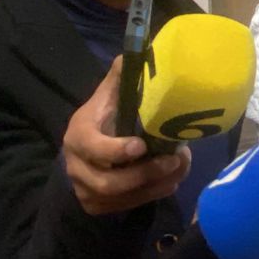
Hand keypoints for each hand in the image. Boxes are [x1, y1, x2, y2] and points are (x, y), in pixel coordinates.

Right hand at [64, 56, 190, 215]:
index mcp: (78, 136)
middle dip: (146, 174)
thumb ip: (120, 78)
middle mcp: (78, 167)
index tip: (141, 145)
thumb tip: (137, 52)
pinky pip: (128, 206)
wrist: (82, 154)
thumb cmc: (101, 120)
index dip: (116, 150)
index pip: (92, 148)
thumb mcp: (106, 98)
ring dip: (156, 185)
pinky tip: (172, 180)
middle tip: (175, 160)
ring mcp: (86, 191)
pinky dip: (153, 194)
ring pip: (122, 198)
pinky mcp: (97, 206)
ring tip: (181, 167)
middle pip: (109, 183)